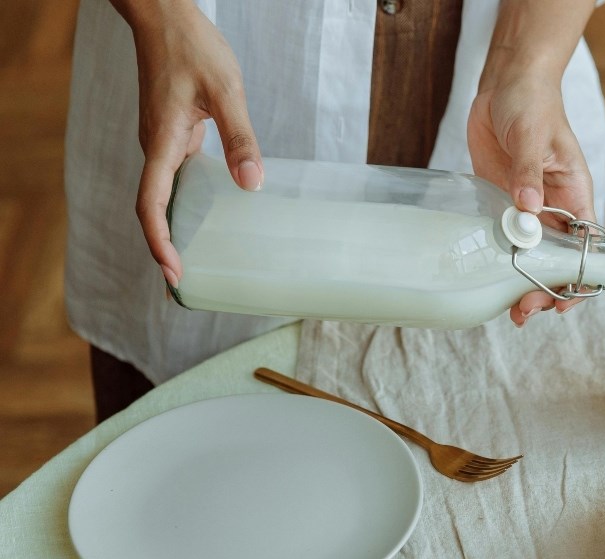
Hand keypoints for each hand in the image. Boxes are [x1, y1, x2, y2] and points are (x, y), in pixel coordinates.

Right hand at [114, 0, 262, 286]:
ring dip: (175, 228)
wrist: (164, 17)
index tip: (174, 272)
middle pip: (154, 208)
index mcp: (162, 142)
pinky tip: (208, 216)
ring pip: (162, 194)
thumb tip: (251, 183)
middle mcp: (155, 147)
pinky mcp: (169, 134)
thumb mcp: (226, 91)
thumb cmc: (193, 48)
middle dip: (167, 248)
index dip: (159, 243)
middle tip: (187, 283)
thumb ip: (240, 138)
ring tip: (197, 261)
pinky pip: (173, 178)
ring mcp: (160, 142)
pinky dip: (184, 204)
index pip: (151, 204)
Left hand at [467, 76, 594, 326]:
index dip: (580, 277)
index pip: (587, 247)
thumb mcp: (534, 135)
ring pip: (530, 257)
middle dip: (545, 288)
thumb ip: (529, 173)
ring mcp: (527, 208)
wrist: (505, 84)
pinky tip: (489, 279)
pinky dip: (499, 262)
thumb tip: (528, 208)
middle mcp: (554, 208)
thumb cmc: (533, 103)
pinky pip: (504, 239)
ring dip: (522, 283)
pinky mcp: (502, 202)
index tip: (565, 300)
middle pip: (557, 261)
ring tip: (509, 308)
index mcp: (575, 194)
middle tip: (524, 309)